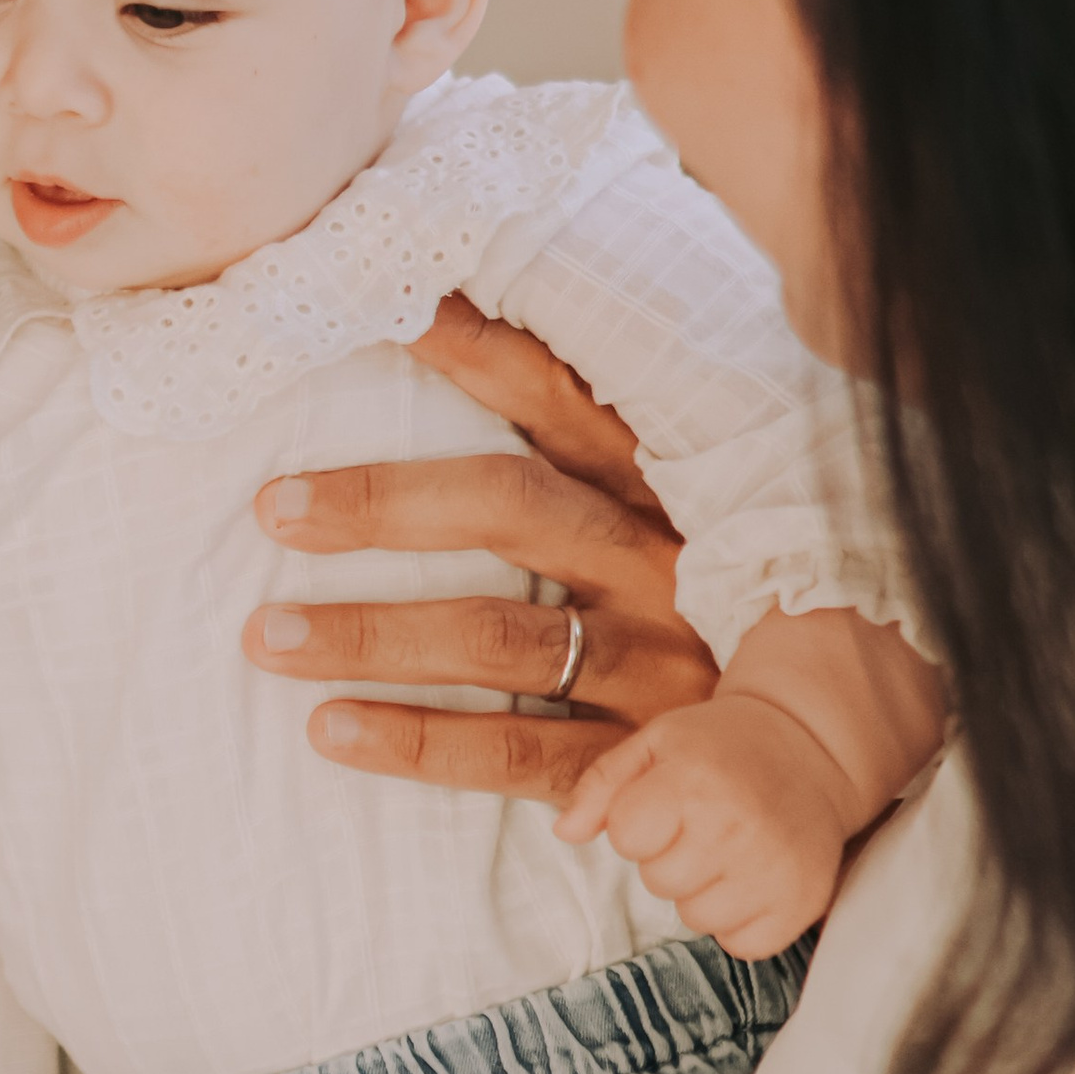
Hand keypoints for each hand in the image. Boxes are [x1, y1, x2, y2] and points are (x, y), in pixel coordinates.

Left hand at [241, 295, 716, 808]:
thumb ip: (571, 459)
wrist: (807, 759)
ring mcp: (655, 668)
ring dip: (373, 635)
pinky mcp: (637, 763)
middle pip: (514, 510)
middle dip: (386, 504)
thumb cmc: (697, 613)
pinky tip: (329, 733)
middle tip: (274, 510)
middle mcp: (662, 566)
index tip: (374, 310)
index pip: (560, 398)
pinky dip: (417, 743)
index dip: (472, 349)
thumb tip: (435, 334)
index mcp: (663, 490)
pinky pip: (515, 753)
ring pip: (499, 638)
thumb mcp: (658, 522)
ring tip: (267, 636)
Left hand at [556, 687, 851, 957]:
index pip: (626, 837)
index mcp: (694, 781)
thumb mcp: (656, 743)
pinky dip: (742, 920)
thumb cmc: (722, 747)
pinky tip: (753, 877)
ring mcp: (774, 871)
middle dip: (671, 856)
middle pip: (659, 881)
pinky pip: (742, 944)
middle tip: (705, 824)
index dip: (639, 822)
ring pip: (698, 918)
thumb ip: (602, 784)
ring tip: (730, 848)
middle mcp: (737, 828)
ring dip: (705, 890)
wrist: (810, 750)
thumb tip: (565, 832)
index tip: (668, 803)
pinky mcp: (802, 904)